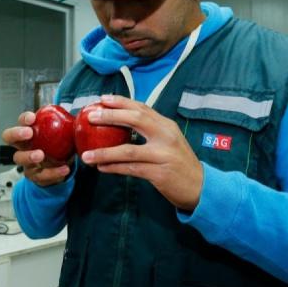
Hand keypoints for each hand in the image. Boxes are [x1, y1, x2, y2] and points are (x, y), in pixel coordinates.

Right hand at [2, 111, 70, 186]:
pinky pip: (40, 175)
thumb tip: (80, 119)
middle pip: (9, 137)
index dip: (24, 119)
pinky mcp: (34, 176)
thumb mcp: (63, 136)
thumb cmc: (58, 147)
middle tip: (29, 133)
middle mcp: (23, 145)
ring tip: (40, 155)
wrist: (59, 169)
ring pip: (19, 158)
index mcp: (30, 132)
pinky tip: (64, 169)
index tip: (32, 118)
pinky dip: (52, 172)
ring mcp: (26, 161)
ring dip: (29, 155)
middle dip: (16, 133)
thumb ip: (67, 127)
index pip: (21, 121)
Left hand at [79, 95, 203, 210]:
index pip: (142, 108)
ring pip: (128, 150)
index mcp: (167, 126)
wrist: (201, 186)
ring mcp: (163, 155)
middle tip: (90, 117)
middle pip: (135, 120)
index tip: (102, 99)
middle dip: (110, 116)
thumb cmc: (179, 163)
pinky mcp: (160, 173)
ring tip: (86, 155)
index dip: (121, 102)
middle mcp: (166, 136)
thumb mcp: (169, 141)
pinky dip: (114, 168)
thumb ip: (150, 131)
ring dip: (104, 153)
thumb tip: (119, 123)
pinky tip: (101, 167)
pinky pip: (131, 169)